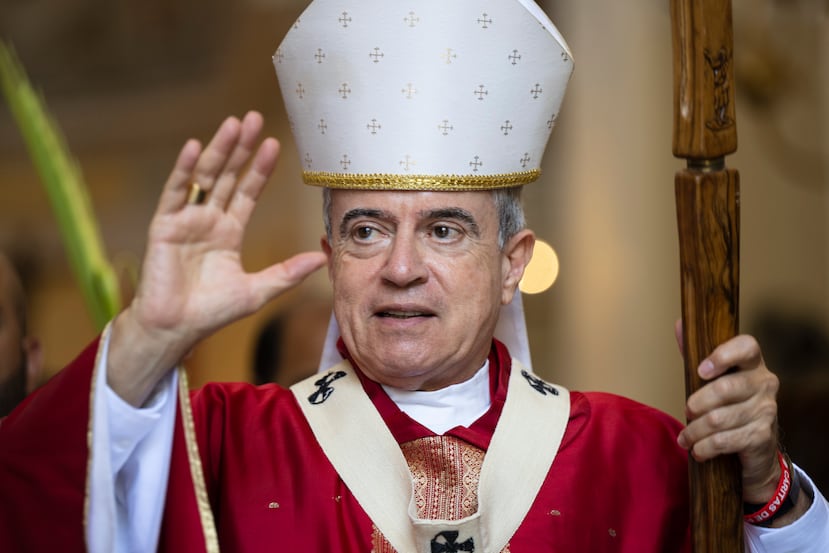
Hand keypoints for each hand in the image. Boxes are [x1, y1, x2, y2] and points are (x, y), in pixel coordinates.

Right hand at [108, 111, 326, 404]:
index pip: (248, 192)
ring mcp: (186, 220)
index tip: (274, 144)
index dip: (260, 169)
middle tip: (253, 117)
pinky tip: (195, 147)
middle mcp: (208, 220)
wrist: (176, 329)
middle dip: (240, 148)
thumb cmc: (212, 312)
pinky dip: (184, 170)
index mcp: (228, 232)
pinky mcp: (165, 226)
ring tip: (233, 123)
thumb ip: (287, 273)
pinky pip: (175, 193)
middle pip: (228, 176)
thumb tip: (322, 258)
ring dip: (218, 150)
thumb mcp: (258, 290)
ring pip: (205, 178)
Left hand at [674, 324, 780, 503]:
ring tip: (685, 438)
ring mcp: (766, 410)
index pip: (747, 346)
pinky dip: (705, 447)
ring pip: (720, 418)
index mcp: (752, 363)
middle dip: (697, 403)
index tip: (701, 370)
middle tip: (686, 410)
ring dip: (695, 431)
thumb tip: (680, 324)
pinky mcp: (762, 436)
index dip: (723, 355)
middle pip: (725, 388)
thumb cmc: (729, 405)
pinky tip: (697, 450)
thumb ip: (696, 354)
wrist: (756, 448)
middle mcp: (765, 383)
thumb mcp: (712, 379)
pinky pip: (725, 440)